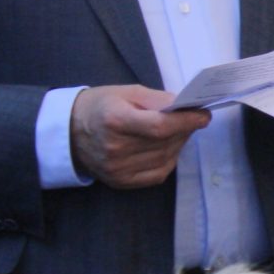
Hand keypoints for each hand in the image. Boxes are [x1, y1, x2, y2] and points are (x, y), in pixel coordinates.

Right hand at [70, 84, 208, 187]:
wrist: (69, 132)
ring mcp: (118, 168)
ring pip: (166, 158)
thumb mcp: (127, 92)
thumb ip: (158, 99)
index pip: (160, 126)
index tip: (204, 115)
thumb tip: (187, 107)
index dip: (186, 121)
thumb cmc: (101, 106)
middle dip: (185, 129)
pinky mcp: (121, 181)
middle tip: (193, 117)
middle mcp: (116, 148)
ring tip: (179, 130)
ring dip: (179, 143)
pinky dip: (169, 159)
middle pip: (165, 142)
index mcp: (115, 121)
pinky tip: (167, 146)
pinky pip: (158, 173)